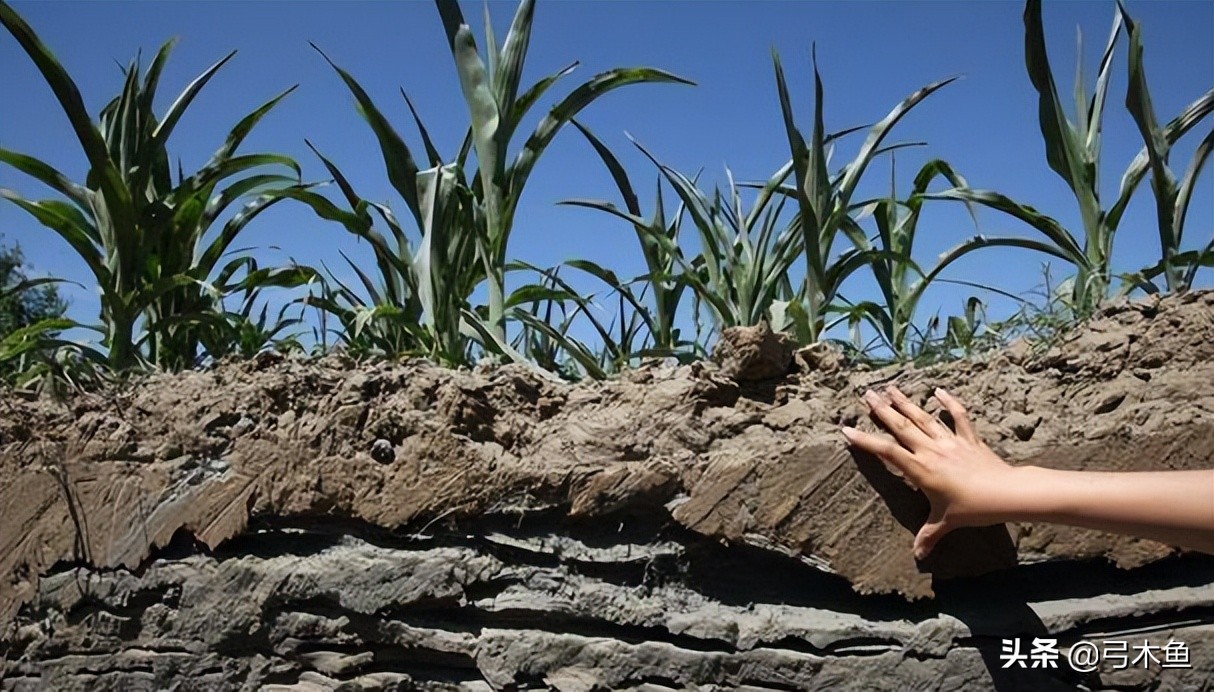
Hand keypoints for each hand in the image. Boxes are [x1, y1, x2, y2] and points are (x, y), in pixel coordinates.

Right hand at [841, 386, 1022, 558]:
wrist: (1006, 494)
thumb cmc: (973, 509)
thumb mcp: (945, 523)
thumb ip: (928, 535)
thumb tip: (918, 556)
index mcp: (920, 469)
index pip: (886, 452)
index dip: (865, 441)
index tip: (847, 430)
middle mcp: (931, 451)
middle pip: (902, 426)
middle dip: (882, 410)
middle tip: (866, 394)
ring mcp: (950, 442)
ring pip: (923, 418)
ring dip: (906, 402)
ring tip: (890, 388)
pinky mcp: (969, 440)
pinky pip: (958, 417)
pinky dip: (949, 402)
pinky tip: (939, 390)